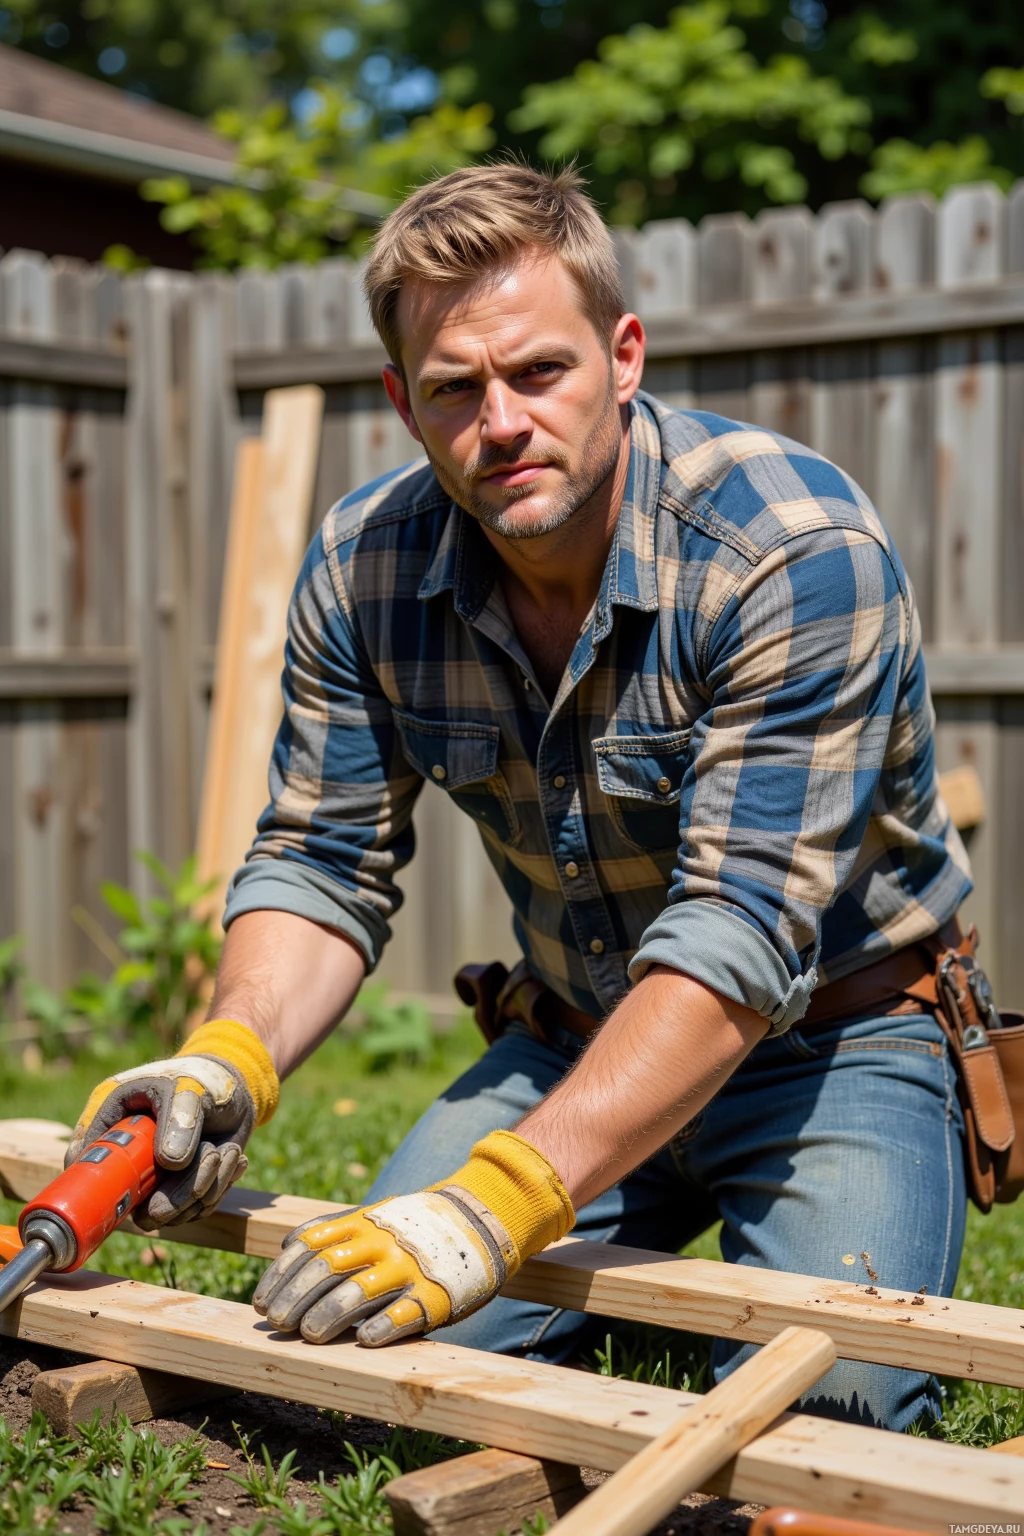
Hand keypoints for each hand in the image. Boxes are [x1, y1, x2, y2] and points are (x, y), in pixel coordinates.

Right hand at [66, 1019, 278, 1227]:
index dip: (99, 1182)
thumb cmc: (200, 1080)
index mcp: (111, 1121)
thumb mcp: (187, 1089)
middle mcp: (126, 1158)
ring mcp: (152, 1179)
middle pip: (130, 1205)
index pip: (83, 1161)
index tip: (140, 1182)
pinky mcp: (179, 1191)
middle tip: (211, 1156)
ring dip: (204, 1186)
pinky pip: (194, 1210)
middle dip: (174, 1192)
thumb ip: (178, 1120)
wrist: (235, 1091)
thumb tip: (170, 1162)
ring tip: (224, 1150)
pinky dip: (219, 1187)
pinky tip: (232, 1156)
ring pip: (168, 1213)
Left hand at [252, 1129, 573, 1345]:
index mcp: (362, 1222)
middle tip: (276, 1324)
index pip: (309, 1246)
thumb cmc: (413, 1227)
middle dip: (295, 1298)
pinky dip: (382, 1327)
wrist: (480, 1218)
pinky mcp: (436, 1294)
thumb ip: (335, 1230)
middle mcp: (381, 1242)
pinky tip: (363, 1341)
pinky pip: (405, 1313)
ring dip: (329, 1316)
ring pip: (359, 1292)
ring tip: (310, 1336)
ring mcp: (409, 1267)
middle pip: (326, 1269)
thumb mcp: (374, 1216)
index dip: (280, 1275)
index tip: (259, 1302)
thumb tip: (287, 1247)